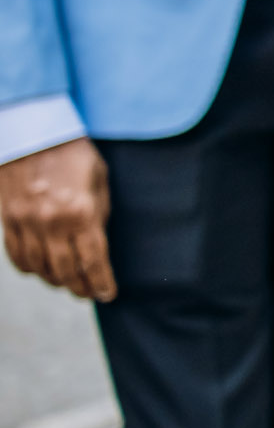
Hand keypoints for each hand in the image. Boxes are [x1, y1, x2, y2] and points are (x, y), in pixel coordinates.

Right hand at [0, 137, 116, 301]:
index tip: (108, 295)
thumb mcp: (99, 180)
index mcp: (82, 212)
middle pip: (66, 271)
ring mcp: (25, 223)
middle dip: (81, 287)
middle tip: (90, 294)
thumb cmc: (74, 153)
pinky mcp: (7, 220)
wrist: (32, 133)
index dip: (101, 282)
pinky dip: (30, 268)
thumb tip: (97, 245)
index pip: (94, 261)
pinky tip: (41, 270)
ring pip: (40, 268)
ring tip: (68, 283)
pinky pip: (17, 255)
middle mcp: (52, 223)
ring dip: (55, 280)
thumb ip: (98, 214)